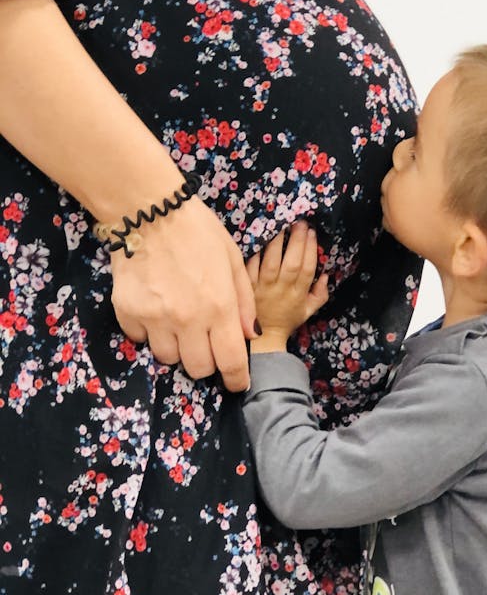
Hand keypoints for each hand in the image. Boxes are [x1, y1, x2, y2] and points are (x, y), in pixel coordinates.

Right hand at [110, 197, 257, 391]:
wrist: (149, 210)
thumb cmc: (198, 231)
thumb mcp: (233, 260)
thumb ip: (244, 301)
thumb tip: (251, 335)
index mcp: (219, 307)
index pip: (231, 361)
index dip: (237, 379)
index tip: (237, 383)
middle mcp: (187, 319)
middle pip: (198, 369)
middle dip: (206, 363)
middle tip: (205, 344)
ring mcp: (154, 318)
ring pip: (168, 359)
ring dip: (177, 348)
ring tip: (179, 323)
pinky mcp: (127, 312)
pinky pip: (140, 339)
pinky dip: (149, 332)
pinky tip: (155, 309)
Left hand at [247, 221, 329, 352]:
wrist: (263, 338)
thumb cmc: (287, 320)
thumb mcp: (309, 311)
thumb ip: (320, 294)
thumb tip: (326, 275)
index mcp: (298, 294)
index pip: (307, 269)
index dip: (311, 250)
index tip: (312, 233)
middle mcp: (281, 289)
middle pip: (291, 263)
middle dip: (297, 241)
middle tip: (300, 223)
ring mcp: (263, 288)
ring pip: (270, 263)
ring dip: (276, 242)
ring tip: (281, 225)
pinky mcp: (247, 287)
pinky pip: (250, 268)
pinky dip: (255, 254)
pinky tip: (259, 239)